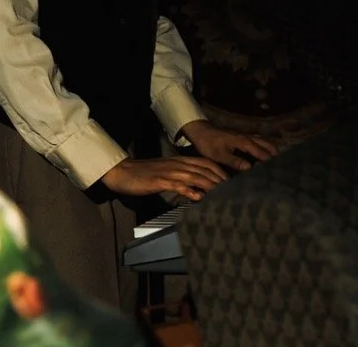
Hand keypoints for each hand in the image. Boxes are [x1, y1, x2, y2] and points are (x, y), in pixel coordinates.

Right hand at [100, 155, 229, 201]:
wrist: (123, 172)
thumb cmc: (145, 174)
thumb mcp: (168, 172)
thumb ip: (183, 177)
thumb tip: (198, 188)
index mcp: (181, 161)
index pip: (206, 163)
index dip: (220, 171)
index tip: (231, 181)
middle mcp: (179, 164)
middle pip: (205, 169)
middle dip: (220, 179)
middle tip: (234, 190)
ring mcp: (170, 172)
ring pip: (195, 176)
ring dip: (210, 185)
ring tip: (222, 193)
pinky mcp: (160, 181)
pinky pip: (178, 185)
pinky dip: (190, 191)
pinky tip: (198, 198)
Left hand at [178, 119, 279, 171]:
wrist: (202, 132)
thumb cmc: (209, 145)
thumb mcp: (219, 156)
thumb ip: (234, 161)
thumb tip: (250, 168)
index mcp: (244, 142)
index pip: (262, 153)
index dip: (269, 162)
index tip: (276, 172)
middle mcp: (250, 137)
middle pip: (269, 145)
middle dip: (276, 156)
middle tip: (278, 170)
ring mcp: (248, 136)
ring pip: (267, 142)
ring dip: (272, 152)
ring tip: (275, 165)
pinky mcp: (246, 137)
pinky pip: (261, 141)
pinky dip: (267, 149)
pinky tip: (266, 157)